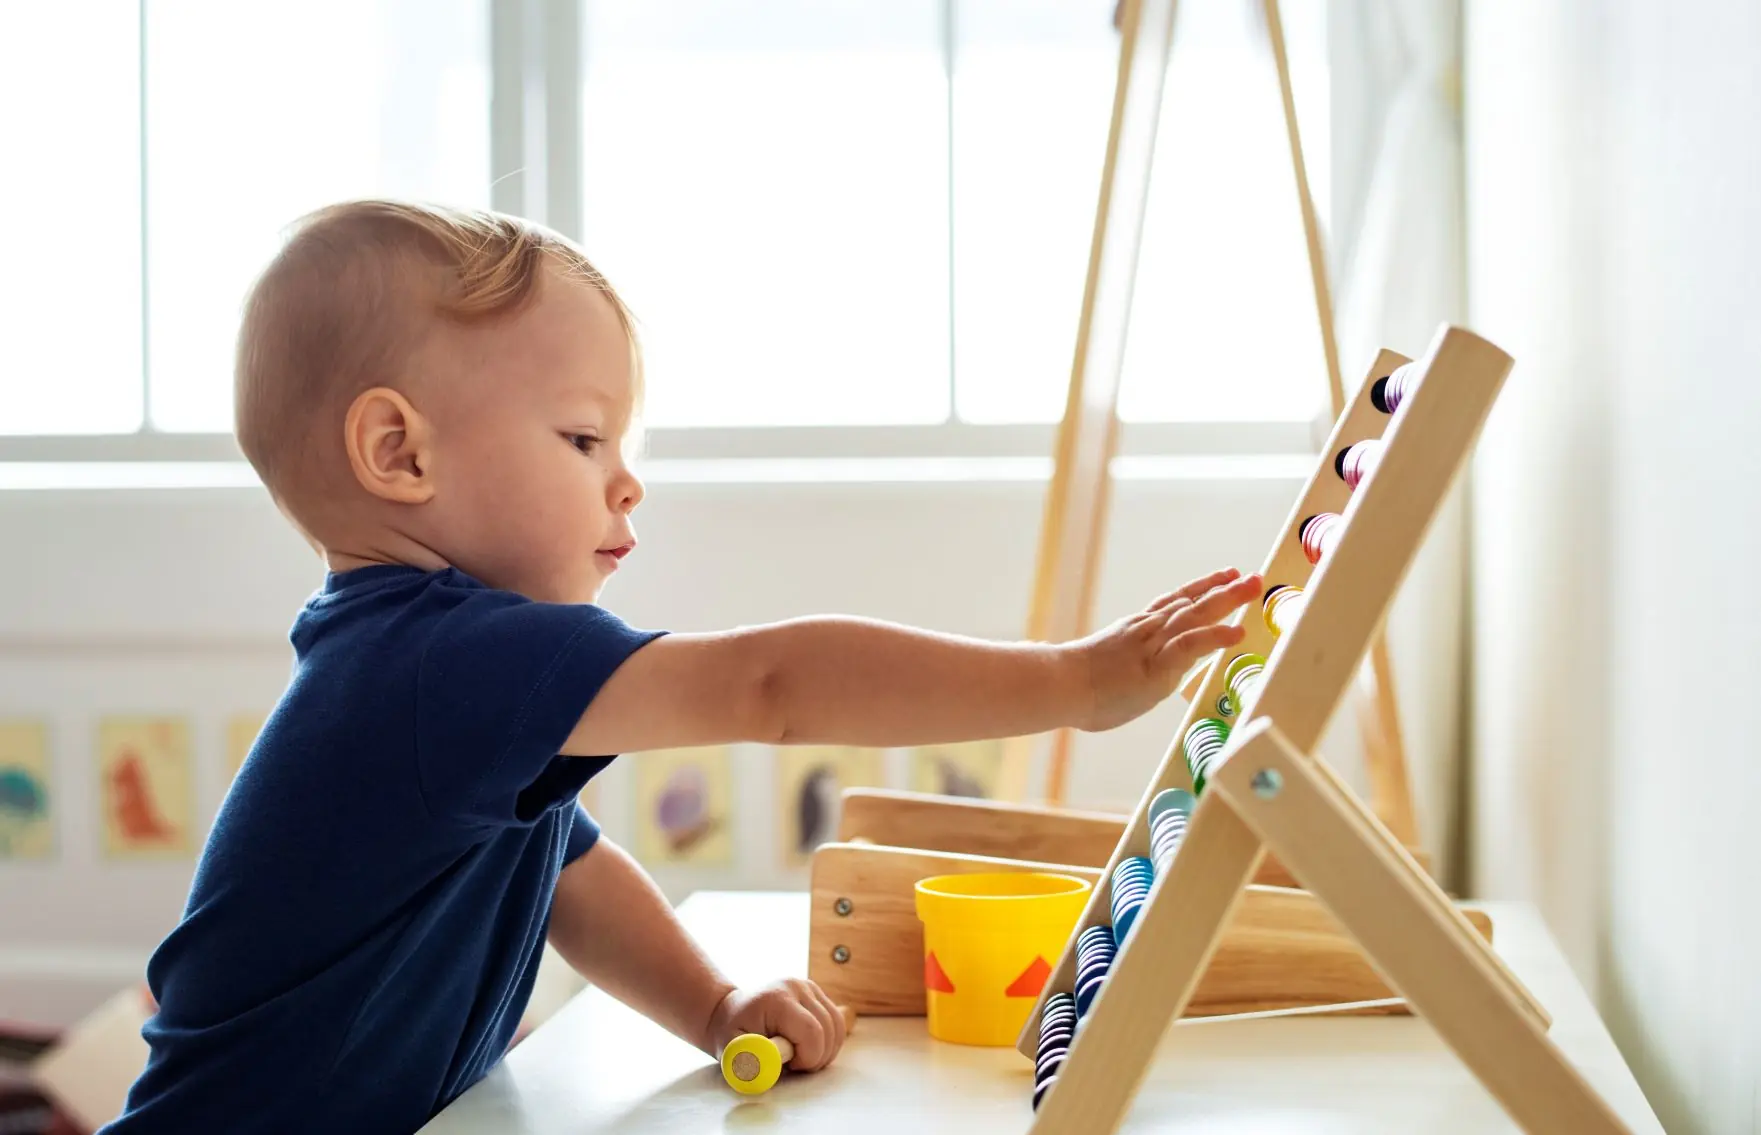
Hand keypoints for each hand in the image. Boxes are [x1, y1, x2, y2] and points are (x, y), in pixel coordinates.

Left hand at [705, 979, 846, 1071]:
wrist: (731, 1011)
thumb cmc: (731, 1033)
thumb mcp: (733, 1049)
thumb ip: (750, 1059)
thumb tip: (769, 1065)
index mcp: (777, 999)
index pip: (812, 1032)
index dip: (808, 1058)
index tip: (790, 1066)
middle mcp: (797, 987)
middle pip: (828, 1029)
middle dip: (817, 1057)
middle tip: (795, 1065)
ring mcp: (809, 987)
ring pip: (837, 1025)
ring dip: (825, 1050)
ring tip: (800, 1056)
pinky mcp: (816, 992)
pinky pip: (836, 1021)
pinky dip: (829, 1040)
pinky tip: (809, 1046)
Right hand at [1066, 568, 1261, 731]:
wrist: (1058, 685)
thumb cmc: (1072, 687)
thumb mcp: (1105, 670)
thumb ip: (1123, 668)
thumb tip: (1124, 678)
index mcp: (1135, 630)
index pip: (1174, 603)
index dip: (1200, 589)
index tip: (1223, 576)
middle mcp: (1147, 631)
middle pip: (1191, 603)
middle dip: (1223, 589)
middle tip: (1251, 577)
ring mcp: (1152, 646)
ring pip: (1195, 617)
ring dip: (1227, 601)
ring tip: (1253, 588)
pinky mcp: (1157, 667)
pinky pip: (1190, 647)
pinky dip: (1215, 636)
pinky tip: (1237, 631)